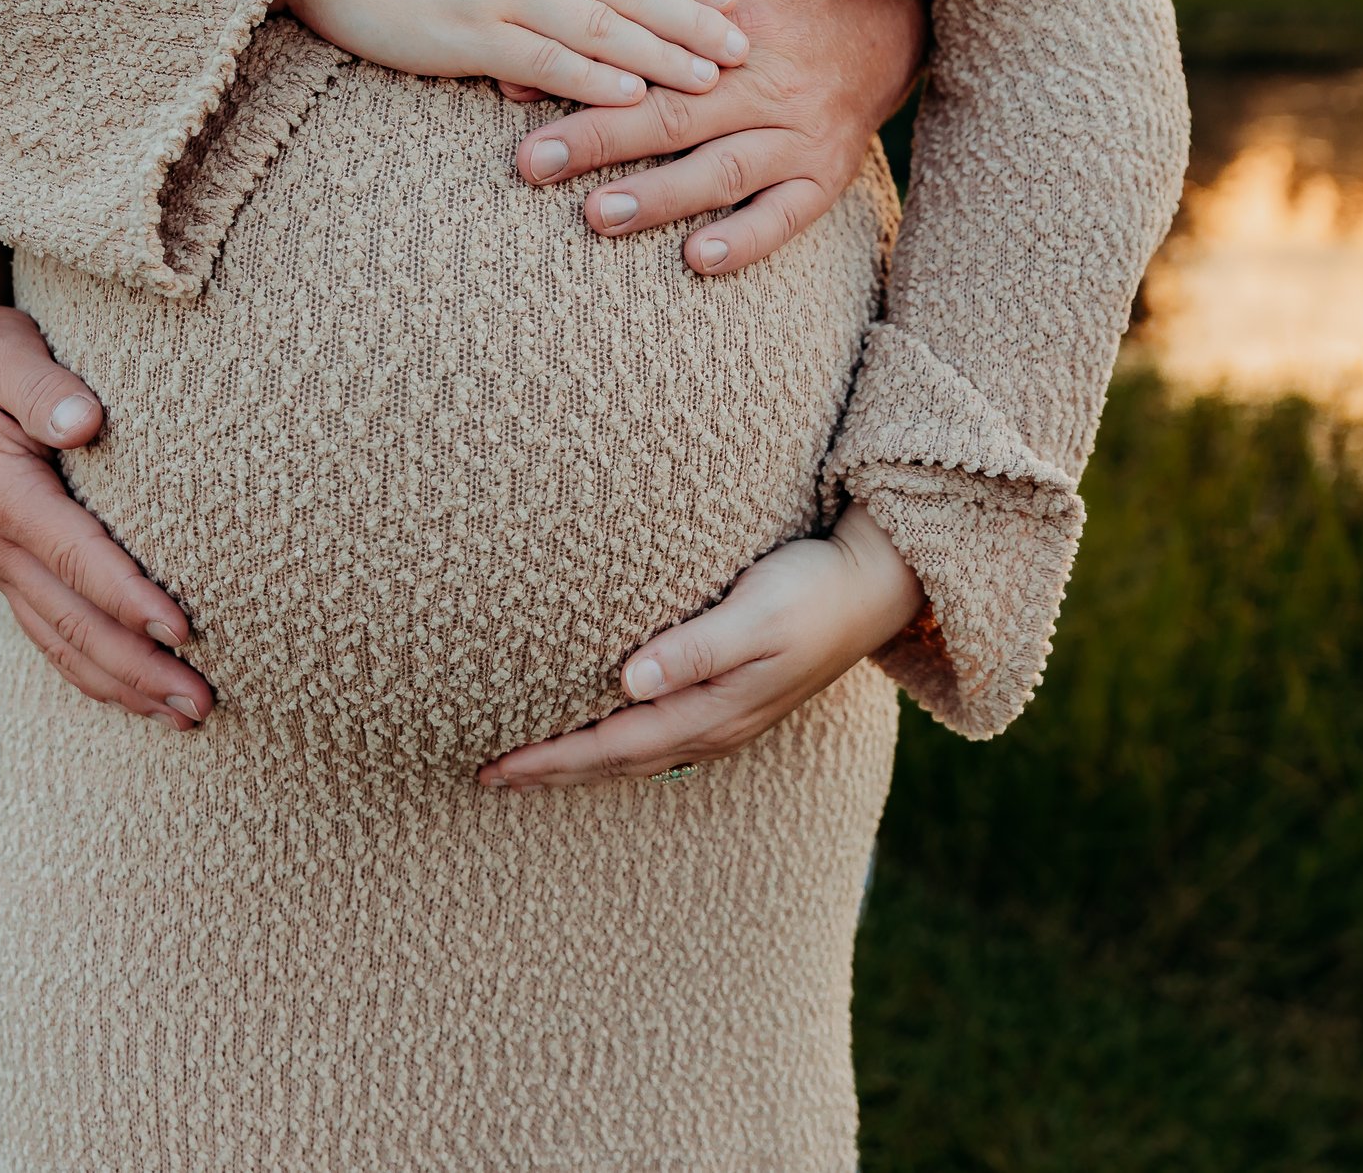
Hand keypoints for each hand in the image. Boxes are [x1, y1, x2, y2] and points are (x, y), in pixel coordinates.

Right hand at [0, 297, 214, 729]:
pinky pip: (54, 639)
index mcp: (1, 495)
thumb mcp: (6, 354)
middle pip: (73, 623)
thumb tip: (85, 423)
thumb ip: (44, 389)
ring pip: (63, 644)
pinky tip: (144, 699)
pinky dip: (99, 675)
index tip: (182, 630)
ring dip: (124, 686)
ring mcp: (3, 566)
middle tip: (202, 702)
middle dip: (137, 668)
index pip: (74, 557)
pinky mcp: (16, 574)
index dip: (127, 598)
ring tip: (188, 718)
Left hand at [475, 507, 923, 788]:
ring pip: (634, 752)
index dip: (550, 758)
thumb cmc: (811, 589)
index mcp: (712, 711)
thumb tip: (629, 681)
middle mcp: (714, 725)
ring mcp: (725, 716)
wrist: (875, 585)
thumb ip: (695, 648)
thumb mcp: (756, 613)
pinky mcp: (732, 697)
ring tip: (528, 766)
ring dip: (579, 760)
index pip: (610, 745)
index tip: (495, 766)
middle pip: (614, 759)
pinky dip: (613, 743)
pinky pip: (655, 735)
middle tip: (487, 776)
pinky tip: (596, 733)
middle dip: (551, 770)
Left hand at [512, 0, 925, 273]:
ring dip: (661, 196)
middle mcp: (768, 88)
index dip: (586, 83)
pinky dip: (743, 241)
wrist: (888, 24)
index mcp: (736, 34)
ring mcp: (800, 138)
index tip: (519, 100)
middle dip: (599, 143)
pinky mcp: (825, 178)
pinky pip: (784, 218)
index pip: (650, 60)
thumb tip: (543, 45)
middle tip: (533, 165)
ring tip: (600, 216)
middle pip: (674, 119)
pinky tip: (697, 259)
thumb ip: (639, 5)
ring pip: (723, 171)